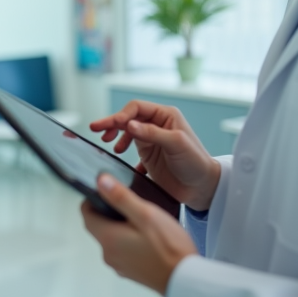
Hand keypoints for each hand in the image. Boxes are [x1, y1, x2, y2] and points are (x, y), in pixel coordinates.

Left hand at [81, 173, 197, 294]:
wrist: (186, 280)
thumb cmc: (169, 248)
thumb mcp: (146, 214)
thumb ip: (121, 197)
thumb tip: (101, 182)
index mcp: (108, 238)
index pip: (86, 214)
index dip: (92, 199)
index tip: (105, 191)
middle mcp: (108, 254)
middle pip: (98, 226)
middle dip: (108, 211)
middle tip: (129, 201)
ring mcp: (119, 265)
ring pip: (111, 238)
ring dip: (120, 226)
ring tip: (142, 218)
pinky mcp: (131, 272)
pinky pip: (123, 250)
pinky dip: (129, 240)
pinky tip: (148, 237)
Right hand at [89, 100, 219, 209]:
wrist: (202, 188)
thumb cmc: (195, 162)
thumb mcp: (176, 144)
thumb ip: (152, 133)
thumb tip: (129, 125)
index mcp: (166, 116)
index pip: (137, 108)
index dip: (122, 115)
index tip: (112, 125)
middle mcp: (157, 125)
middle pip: (129, 118)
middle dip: (112, 123)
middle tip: (95, 129)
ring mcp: (152, 141)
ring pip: (127, 132)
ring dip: (117, 137)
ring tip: (111, 146)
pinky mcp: (148, 156)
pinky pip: (130, 150)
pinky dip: (123, 155)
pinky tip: (121, 161)